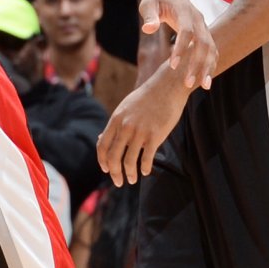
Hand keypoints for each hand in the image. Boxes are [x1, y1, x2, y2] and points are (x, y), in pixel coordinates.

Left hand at [97, 63, 191, 184]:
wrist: (167, 86)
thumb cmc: (147, 98)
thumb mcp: (125, 108)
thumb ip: (115, 125)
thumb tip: (101, 139)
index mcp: (116, 120)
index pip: (103, 146)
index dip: (103, 161)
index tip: (107, 170)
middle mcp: (125, 127)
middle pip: (113, 157)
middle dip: (114, 173)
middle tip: (119, 182)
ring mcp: (140, 132)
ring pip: (129, 161)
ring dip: (129, 174)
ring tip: (132, 179)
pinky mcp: (155, 135)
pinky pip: (147, 158)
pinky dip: (145, 168)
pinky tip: (146, 171)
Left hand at [136, 0, 214, 90]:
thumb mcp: (148, 4)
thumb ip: (149, 16)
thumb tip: (148, 28)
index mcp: (185, 11)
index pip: (186, 31)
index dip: (181, 49)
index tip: (172, 66)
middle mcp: (198, 19)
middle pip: (203, 43)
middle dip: (197, 64)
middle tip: (188, 84)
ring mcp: (203, 26)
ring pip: (211, 48)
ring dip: (208, 67)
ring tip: (204, 87)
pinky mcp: (204, 32)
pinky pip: (211, 50)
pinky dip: (211, 63)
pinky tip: (206, 79)